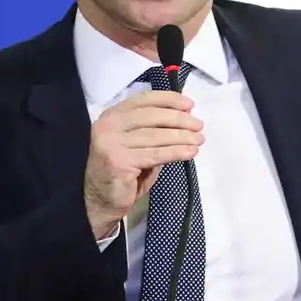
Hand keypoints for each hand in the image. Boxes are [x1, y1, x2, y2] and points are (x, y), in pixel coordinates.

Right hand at [84, 90, 203, 238]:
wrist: (101, 200)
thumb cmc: (124, 171)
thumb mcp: (137, 144)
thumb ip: (153, 130)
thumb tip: (185, 120)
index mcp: (112, 116)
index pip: (143, 100)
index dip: (168, 100)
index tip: (189, 105)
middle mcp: (108, 125)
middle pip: (151, 116)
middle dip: (179, 119)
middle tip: (199, 125)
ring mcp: (111, 143)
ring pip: (155, 136)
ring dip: (181, 137)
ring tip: (199, 139)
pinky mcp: (119, 161)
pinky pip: (156, 154)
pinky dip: (177, 152)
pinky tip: (191, 152)